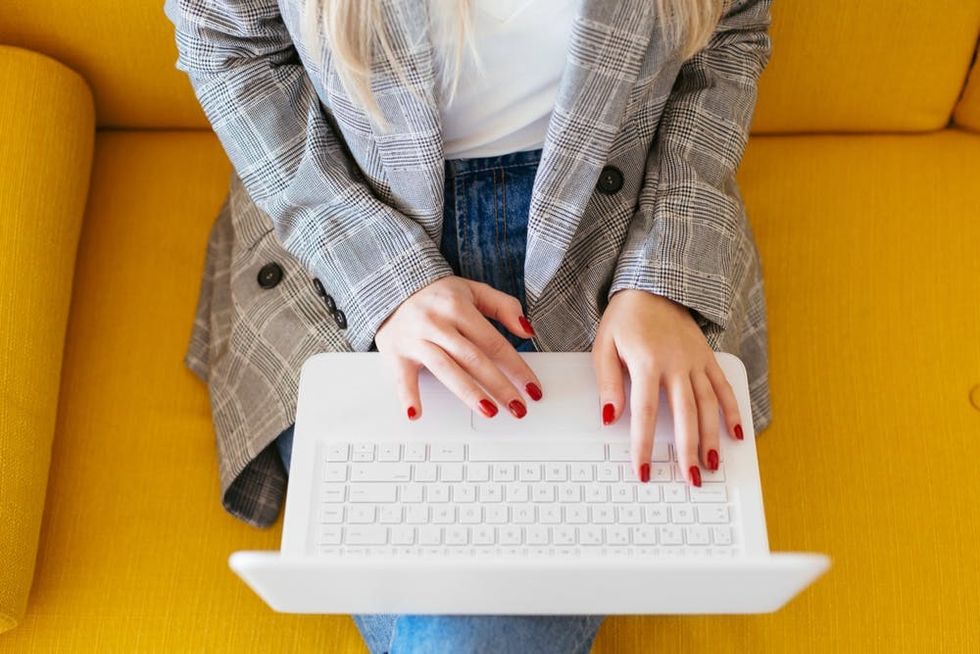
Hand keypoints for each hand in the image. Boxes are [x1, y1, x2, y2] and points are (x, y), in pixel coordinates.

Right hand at [374, 276, 541, 419]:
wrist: (392, 286)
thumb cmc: (437, 295)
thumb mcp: (474, 290)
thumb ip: (504, 307)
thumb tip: (527, 331)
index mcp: (458, 307)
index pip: (494, 342)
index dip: (517, 367)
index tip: (532, 388)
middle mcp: (437, 323)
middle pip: (473, 359)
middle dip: (499, 385)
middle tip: (518, 408)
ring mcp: (416, 339)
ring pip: (446, 369)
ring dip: (468, 392)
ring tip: (489, 411)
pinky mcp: (396, 353)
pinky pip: (402, 377)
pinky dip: (408, 396)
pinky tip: (416, 414)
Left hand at [592, 289, 743, 485]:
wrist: (654, 286)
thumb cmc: (625, 318)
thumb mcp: (604, 345)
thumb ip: (607, 382)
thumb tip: (610, 417)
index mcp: (646, 362)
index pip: (644, 413)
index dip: (644, 445)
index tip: (643, 470)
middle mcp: (676, 364)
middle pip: (685, 415)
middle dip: (687, 451)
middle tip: (690, 479)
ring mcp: (695, 361)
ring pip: (708, 406)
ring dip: (712, 438)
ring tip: (712, 465)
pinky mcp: (707, 358)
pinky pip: (723, 387)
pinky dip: (732, 411)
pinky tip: (735, 434)